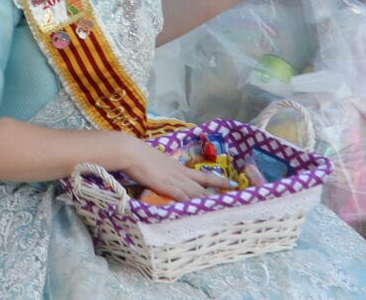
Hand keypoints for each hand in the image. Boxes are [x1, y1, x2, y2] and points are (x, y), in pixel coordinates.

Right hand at [115, 135, 233, 200]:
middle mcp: (181, 174)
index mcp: (178, 167)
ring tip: (222, 211)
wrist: (131, 151)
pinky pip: (183, 198)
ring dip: (208, 203)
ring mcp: (175, 180)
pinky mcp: (168, 186)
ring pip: (197, 194)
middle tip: (234, 202)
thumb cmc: (137, 154)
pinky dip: (192, 206)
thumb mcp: (154, 161)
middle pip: (203, 187)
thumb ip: (160, 168)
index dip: (218, 180)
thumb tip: (159, 172)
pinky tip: (199, 213)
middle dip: (218, 195)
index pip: (203, 175)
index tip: (232, 184)